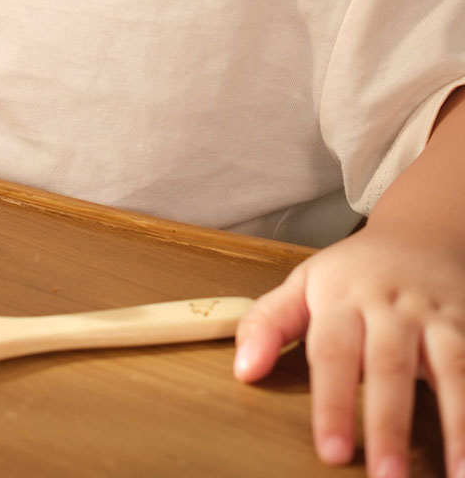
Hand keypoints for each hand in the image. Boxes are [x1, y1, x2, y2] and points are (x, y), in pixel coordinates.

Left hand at [233, 224, 464, 476]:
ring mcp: (436, 317)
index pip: (332, 353)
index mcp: (341, 297)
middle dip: (389, 424)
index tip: (332, 452)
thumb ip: (267, 323)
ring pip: (451, 370)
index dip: (332, 403)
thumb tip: (243, 371)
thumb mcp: (302, 285)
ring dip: (458, 426)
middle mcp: (390, 307)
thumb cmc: (350, 272)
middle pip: (388, 366)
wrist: (418, 234)